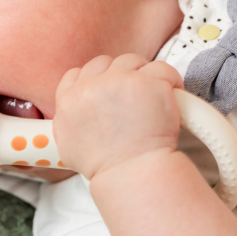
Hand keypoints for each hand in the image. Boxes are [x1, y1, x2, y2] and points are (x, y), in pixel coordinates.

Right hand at [53, 54, 182, 179]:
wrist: (130, 174)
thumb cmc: (103, 166)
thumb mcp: (67, 144)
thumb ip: (66, 121)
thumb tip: (71, 113)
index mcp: (69, 99)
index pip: (77, 73)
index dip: (93, 79)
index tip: (106, 90)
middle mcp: (92, 85)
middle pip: (105, 63)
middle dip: (118, 75)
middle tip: (131, 95)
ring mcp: (121, 81)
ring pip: (132, 61)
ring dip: (142, 75)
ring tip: (151, 95)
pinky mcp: (149, 83)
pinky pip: (162, 68)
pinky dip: (169, 79)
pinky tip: (170, 94)